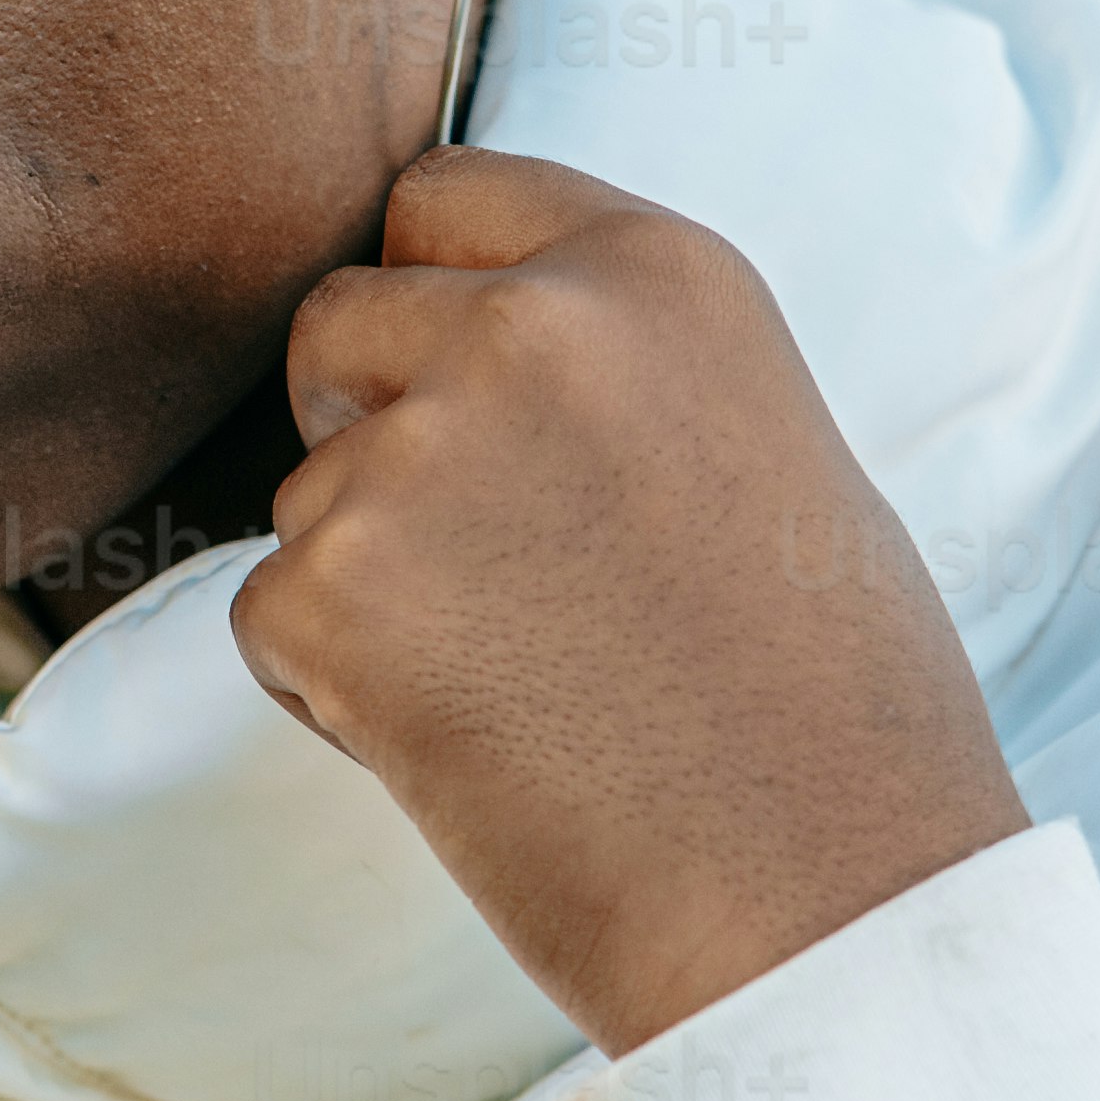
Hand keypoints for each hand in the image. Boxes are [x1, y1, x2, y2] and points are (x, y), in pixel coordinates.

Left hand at [233, 158, 1024, 1053]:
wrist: (823, 903)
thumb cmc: (829, 711)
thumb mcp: (762, 447)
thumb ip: (620, 367)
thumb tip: (480, 345)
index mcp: (657, 269)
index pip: (440, 197)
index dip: (430, 299)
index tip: (462, 390)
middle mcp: (533, 326)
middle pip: (338, 320)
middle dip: (367, 426)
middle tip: (483, 568)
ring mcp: (421, 454)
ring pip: (304, 487)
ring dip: (368, 579)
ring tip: (526, 685)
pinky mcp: (333, 593)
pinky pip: (270, 618)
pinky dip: (336, 692)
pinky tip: (477, 748)